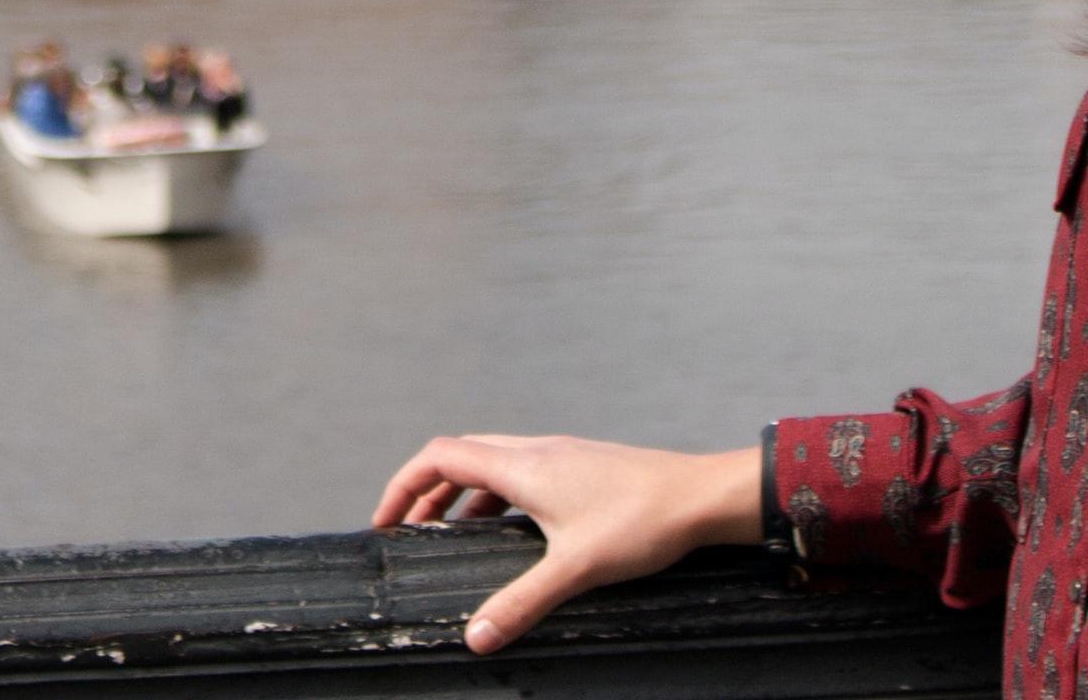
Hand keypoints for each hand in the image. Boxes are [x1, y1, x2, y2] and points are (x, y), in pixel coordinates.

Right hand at [368, 435, 763, 654]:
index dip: (403, 486)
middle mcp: (535, 452)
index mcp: (522, 466)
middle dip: (427, 493)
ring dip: (463, 495)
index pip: (440, 457)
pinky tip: (512, 533)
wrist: (701, 497)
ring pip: (492, 464)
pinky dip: (497, 497)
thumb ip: (521, 602)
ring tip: (454, 535)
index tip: (386, 521)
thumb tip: (477, 636)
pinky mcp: (581, 468)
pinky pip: (521, 473)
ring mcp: (560, 457)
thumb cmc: (642, 522)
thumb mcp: (574, 570)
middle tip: (412, 533)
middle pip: (460, 457)